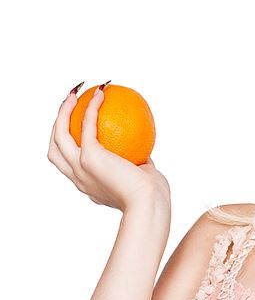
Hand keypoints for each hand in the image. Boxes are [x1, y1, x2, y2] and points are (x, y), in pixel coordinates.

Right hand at [47, 87, 170, 213]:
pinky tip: (101, 94)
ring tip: (75, 94)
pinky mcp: (90, 158)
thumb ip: (137, 162)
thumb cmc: (154, 197)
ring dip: (63, 112)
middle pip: (55, 147)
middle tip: (70, 105)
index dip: (68, 144)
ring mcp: (80, 169)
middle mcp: (78, 178)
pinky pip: (87, 126)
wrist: (151, 205)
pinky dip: (91, 108)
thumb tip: (141, 146)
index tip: (78, 127)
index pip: (69, 163)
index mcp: (89, 184)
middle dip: (57, 124)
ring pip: (59, 135)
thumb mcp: (143, 177)